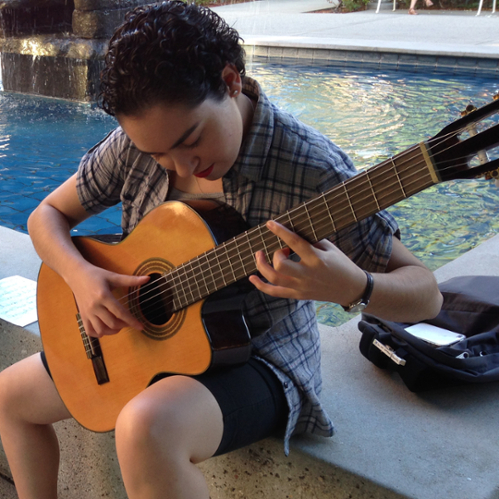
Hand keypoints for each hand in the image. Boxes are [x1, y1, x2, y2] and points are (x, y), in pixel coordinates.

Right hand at [68, 264, 149, 337]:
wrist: (76, 275)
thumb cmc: (96, 275)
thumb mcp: (113, 276)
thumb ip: (130, 280)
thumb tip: (147, 279)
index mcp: (103, 296)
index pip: (120, 313)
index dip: (131, 321)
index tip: (141, 327)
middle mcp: (94, 306)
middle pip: (112, 323)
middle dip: (123, 325)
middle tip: (129, 322)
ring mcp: (87, 313)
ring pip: (101, 330)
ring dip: (112, 331)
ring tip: (119, 326)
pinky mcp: (82, 316)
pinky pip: (90, 331)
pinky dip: (99, 334)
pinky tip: (106, 329)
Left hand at [248, 221, 366, 304]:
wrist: (350, 288)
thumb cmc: (341, 264)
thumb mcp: (329, 248)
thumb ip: (310, 241)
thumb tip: (290, 233)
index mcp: (316, 259)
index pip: (295, 243)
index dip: (281, 232)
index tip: (270, 223)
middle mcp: (307, 274)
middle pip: (281, 265)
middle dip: (274, 254)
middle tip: (278, 249)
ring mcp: (301, 287)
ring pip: (274, 279)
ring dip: (262, 266)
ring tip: (259, 255)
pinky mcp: (298, 295)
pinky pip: (275, 292)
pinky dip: (261, 286)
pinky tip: (252, 278)